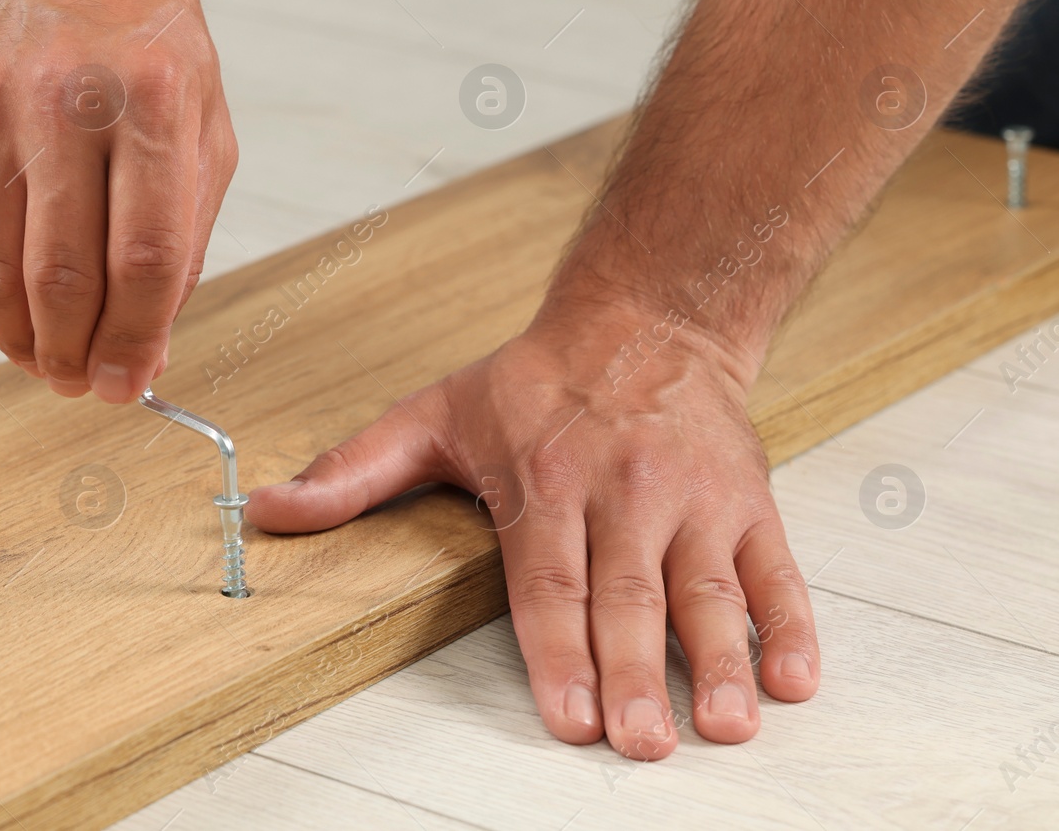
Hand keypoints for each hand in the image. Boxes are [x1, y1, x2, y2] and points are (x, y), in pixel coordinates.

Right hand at [0, 0, 234, 402]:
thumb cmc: (148, 47)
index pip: (145, 258)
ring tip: (43, 359)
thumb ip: (184, 240)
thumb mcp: (204, 130)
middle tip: (81, 383)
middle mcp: (67, 100)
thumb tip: (145, 350)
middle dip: (74, 354)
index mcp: (156, 103)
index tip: (128, 385)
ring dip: (18, 339)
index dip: (135, 341)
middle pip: (63, 275)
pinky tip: (3, 308)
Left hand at [246, 301, 818, 758]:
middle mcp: (623, 490)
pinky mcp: (748, 500)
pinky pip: (776, 568)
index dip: (557, 651)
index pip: (549, 579)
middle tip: (643, 742)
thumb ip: (352, 472)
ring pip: (707, 587)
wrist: (647, 317)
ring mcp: (693, 497)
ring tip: (727, 723)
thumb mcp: (432, 415)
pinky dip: (790, 623)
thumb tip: (264, 511)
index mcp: (545, 479)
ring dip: (722, 658)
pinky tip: (794, 677)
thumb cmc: (536, 382)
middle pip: (628, 595)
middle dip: (637, 674)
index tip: (567, 716)